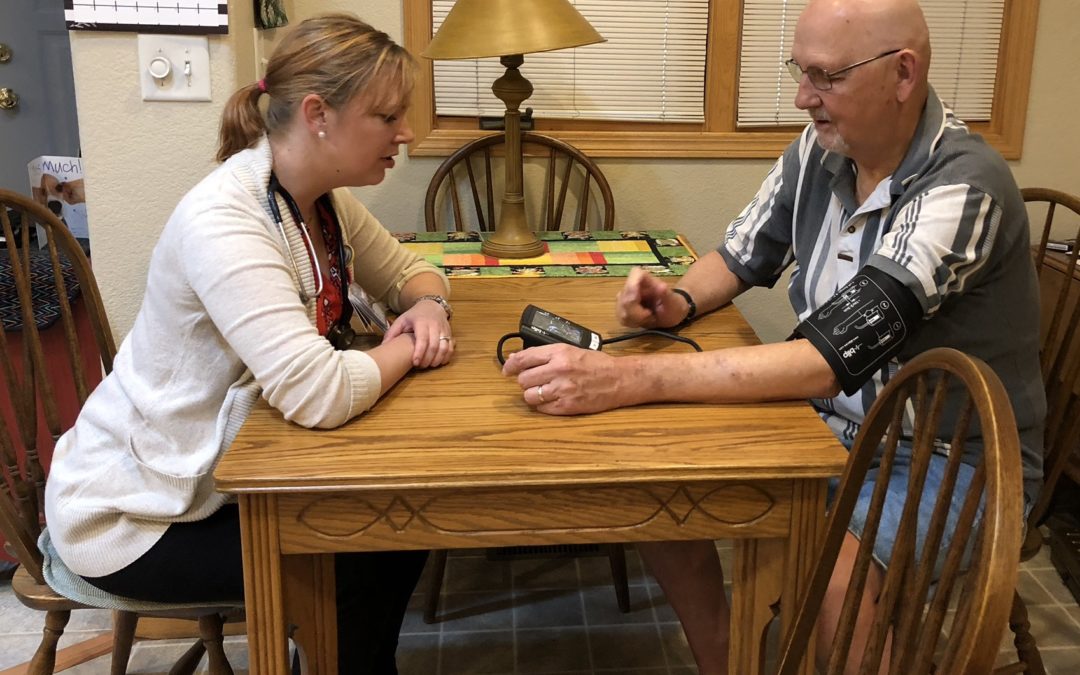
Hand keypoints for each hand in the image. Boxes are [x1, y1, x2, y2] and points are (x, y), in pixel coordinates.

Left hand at [382, 298, 452, 367]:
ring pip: (444, 348)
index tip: (415, 363)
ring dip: (438, 359)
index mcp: (421, 322)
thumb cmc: (414, 315)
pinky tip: (439, 362)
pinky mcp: (450, 333)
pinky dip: (447, 357)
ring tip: (430, 365)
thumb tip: (383, 346)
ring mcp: (444, 329)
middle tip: (421, 366)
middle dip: (428, 359)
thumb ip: (392, 332)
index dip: (419, 353)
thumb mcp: (401, 320)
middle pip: (434, 346)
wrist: (431, 305)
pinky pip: (451, 347)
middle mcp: (434, 325)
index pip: (422, 339)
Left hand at [501, 343, 628, 414]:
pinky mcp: (567, 406)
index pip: (523, 359)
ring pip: (529, 396)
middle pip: (524, 380)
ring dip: (532, 394)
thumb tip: (516, 359)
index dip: (510, 366)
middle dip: (526, 381)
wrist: (619, 379)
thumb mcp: (569, 350)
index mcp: (558, 353)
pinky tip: (552, 399)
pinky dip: (543, 405)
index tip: (507, 370)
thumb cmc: (596, 364)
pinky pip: (542, 408)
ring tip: (543, 391)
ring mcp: (562, 390)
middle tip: (534, 381)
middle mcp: (558, 370)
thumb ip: (543, 354)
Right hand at [615, 267, 686, 327]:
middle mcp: (633, 285)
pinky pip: (621, 318)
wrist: (670, 313)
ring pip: (621, 310)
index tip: (638, 299)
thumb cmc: (673, 305)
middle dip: (636, 312)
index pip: (634, 274)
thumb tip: (662, 286)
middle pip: (625, 297)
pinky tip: (641, 321)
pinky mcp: (622, 308)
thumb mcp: (673, 301)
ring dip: (635, 319)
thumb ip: (667, 294)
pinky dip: (632, 323)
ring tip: (648, 318)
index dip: (632, 286)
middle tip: (649, 315)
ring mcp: (625, 297)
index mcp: (646, 279)